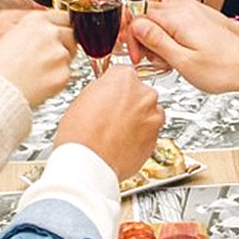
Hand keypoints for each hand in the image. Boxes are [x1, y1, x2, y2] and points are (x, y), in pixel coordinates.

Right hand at [0, 10, 75, 105]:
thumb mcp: (7, 31)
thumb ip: (32, 22)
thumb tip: (48, 21)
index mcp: (35, 21)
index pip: (63, 16)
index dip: (61, 26)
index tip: (60, 32)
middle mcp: (49, 34)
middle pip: (71, 34)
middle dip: (64, 44)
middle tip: (48, 55)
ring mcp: (58, 54)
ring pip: (69, 55)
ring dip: (59, 61)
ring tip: (38, 70)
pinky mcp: (62, 75)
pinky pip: (66, 74)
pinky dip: (56, 78)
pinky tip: (39, 81)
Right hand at [55, 65, 162, 179]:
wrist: (89, 164)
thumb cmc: (81, 134)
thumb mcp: (82, 99)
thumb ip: (100, 90)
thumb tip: (104, 92)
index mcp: (124, 78)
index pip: (123, 74)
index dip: (113, 88)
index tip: (110, 95)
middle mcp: (144, 94)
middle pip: (138, 93)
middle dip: (127, 103)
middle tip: (110, 116)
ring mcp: (154, 116)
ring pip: (147, 113)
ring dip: (135, 120)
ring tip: (114, 132)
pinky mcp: (157, 138)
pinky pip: (149, 132)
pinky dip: (139, 136)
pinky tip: (121, 143)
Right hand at [130, 0, 238, 96]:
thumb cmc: (223, 69)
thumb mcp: (183, 62)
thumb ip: (156, 41)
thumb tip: (135, 26)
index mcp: (178, 17)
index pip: (138, 15)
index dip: (131, 37)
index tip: (137, 56)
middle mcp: (185, 8)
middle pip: (146, 13)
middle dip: (142, 37)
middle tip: (151, 58)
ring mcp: (192, 11)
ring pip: (158, 17)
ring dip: (155, 37)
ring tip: (165, 58)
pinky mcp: (197, 18)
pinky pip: (172, 21)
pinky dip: (168, 36)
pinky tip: (176, 53)